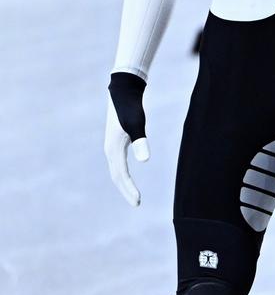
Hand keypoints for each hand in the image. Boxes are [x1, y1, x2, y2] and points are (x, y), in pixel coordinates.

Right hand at [105, 71, 150, 206]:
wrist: (123, 91)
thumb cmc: (131, 107)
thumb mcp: (137, 124)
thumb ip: (141, 142)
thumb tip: (144, 161)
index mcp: (114, 149)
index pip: (121, 175)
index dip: (129, 189)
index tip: (138, 202)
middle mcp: (110, 149)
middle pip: (116, 176)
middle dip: (126, 190)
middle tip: (137, 203)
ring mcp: (111, 146)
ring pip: (116, 170)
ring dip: (123, 183)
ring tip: (133, 195)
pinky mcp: (116, 141)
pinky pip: (118, 163)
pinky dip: (122, 173)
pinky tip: (129, 177)